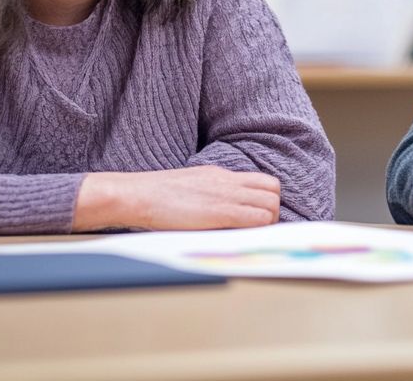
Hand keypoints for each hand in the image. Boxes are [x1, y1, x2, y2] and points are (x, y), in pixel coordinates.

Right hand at [73, 166, 280, 231]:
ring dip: (268, 222)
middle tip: (258, 228)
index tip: (257, 216)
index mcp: (221, 174)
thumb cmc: (158, 196)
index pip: (263, 181)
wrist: (139, 195)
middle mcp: (228, 181)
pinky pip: (256, 218)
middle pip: (273, 190)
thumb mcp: (192, 185)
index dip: (267, 200)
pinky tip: (245, 238)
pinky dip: (258, 229)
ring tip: (251, 235)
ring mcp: (226, 195)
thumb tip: (224, 207)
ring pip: (270, 205)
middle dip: (272, 210)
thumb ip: (211, 192)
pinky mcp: (221, 213)